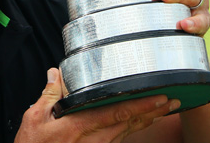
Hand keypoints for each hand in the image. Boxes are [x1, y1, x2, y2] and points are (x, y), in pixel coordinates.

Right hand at [15, 68, 178, 142]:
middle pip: (131, 123)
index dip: (141, 105)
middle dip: (154, 111)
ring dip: (148, 119)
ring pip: (129, 132)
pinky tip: (142, 121)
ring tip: (166, 108)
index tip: (160, 97)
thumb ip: (50, 95)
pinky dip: (135, 127)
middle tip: (174, 100)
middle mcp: (95, 139)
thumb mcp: (35, 118)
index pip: (118, 113)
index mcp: (81, 126)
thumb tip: (56, 73)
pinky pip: (121, 138)